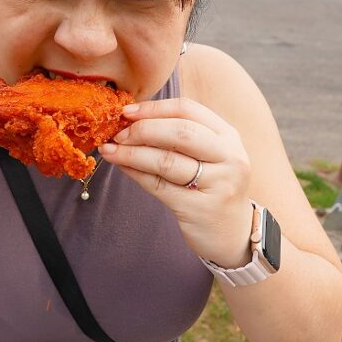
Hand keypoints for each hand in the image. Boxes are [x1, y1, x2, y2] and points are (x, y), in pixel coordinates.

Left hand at [98, 98, 253, 267]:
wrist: (231, 233)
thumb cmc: (212, 186)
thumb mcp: (209, 155)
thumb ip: (180, 135)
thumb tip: (132, 119)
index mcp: (228, 136)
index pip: (188, 110)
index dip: (154, 108)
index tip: (126, 111)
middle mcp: (228, 157)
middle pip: (179, 132)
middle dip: (142, 129)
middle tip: (118, 134)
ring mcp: (217, 184)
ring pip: (166, 160)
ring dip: (131, 153)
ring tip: (109, 149)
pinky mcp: (198, 209)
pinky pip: (158, 185)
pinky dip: (135, 173)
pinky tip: (121, 166)